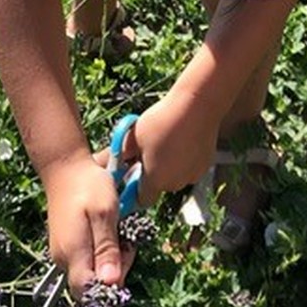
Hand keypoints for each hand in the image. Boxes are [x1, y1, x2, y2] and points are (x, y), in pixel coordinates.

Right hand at [44, 155, 134, 296]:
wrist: (66, 168)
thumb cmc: (88, 186)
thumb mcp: (105, 214)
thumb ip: (107, 249)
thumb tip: (111, 283)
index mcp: (72, 254)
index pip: (90, 292)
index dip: (111, 285)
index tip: (125, 258)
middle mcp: (64, 259)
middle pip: (92, 284)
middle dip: (115, 270)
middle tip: (126, 240)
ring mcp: (63, 253)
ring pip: (91, 272)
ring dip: (110, 259)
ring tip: (119, 231)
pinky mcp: (67, 245)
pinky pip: (87, 259)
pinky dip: (102, 251)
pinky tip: (109, 231)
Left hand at [117, 91, 219, 206]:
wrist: (196, 106)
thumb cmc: (161, 121)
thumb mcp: (132, 138)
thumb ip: (117, 156)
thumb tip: (102, 163)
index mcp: (156, 181)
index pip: (141, 199)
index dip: (133, 190)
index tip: (129, 177)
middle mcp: (176, 184)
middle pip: (158, 186)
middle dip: (150, 174)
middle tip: (145, 152)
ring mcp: (193, 175)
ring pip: (174, 176)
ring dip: (167, 166)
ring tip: (163, 142)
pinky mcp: (205, 164)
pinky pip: (189, 167)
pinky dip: (183, 159)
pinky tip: (179, 141)